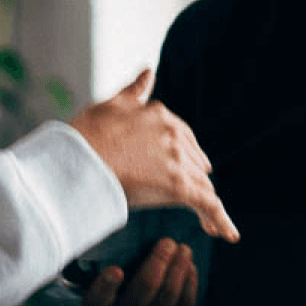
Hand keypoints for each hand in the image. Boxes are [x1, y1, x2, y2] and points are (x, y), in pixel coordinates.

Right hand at [70, 69, 238, 241]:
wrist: (76, 161)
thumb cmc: (86, 135)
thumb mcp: (112, 105)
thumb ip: (135, 91)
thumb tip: (149, 71)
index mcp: (161, 115)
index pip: (183, 139)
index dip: (183, 158)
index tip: (182, 170)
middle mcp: (174, 135)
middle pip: (194, 164)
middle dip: (193, 181)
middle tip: (195, 202)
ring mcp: (177, 160)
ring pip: (202, 184)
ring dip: (206, 204)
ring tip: (211, 224)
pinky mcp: (177, 186)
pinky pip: (208, 204)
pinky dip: (221, 220)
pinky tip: (228, 234)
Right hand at [81, 238, 196, 305]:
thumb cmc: (112, 290)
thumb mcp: (98, 279)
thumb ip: (105, 263)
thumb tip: (116, 230)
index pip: (97, 300)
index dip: (106, 287)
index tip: (115, 270)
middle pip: (139, 296)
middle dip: (157, 265)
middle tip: (168, 242)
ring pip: (165, 303)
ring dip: (178, 272)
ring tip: (183, 250)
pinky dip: (189, 288)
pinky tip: (190, 268)